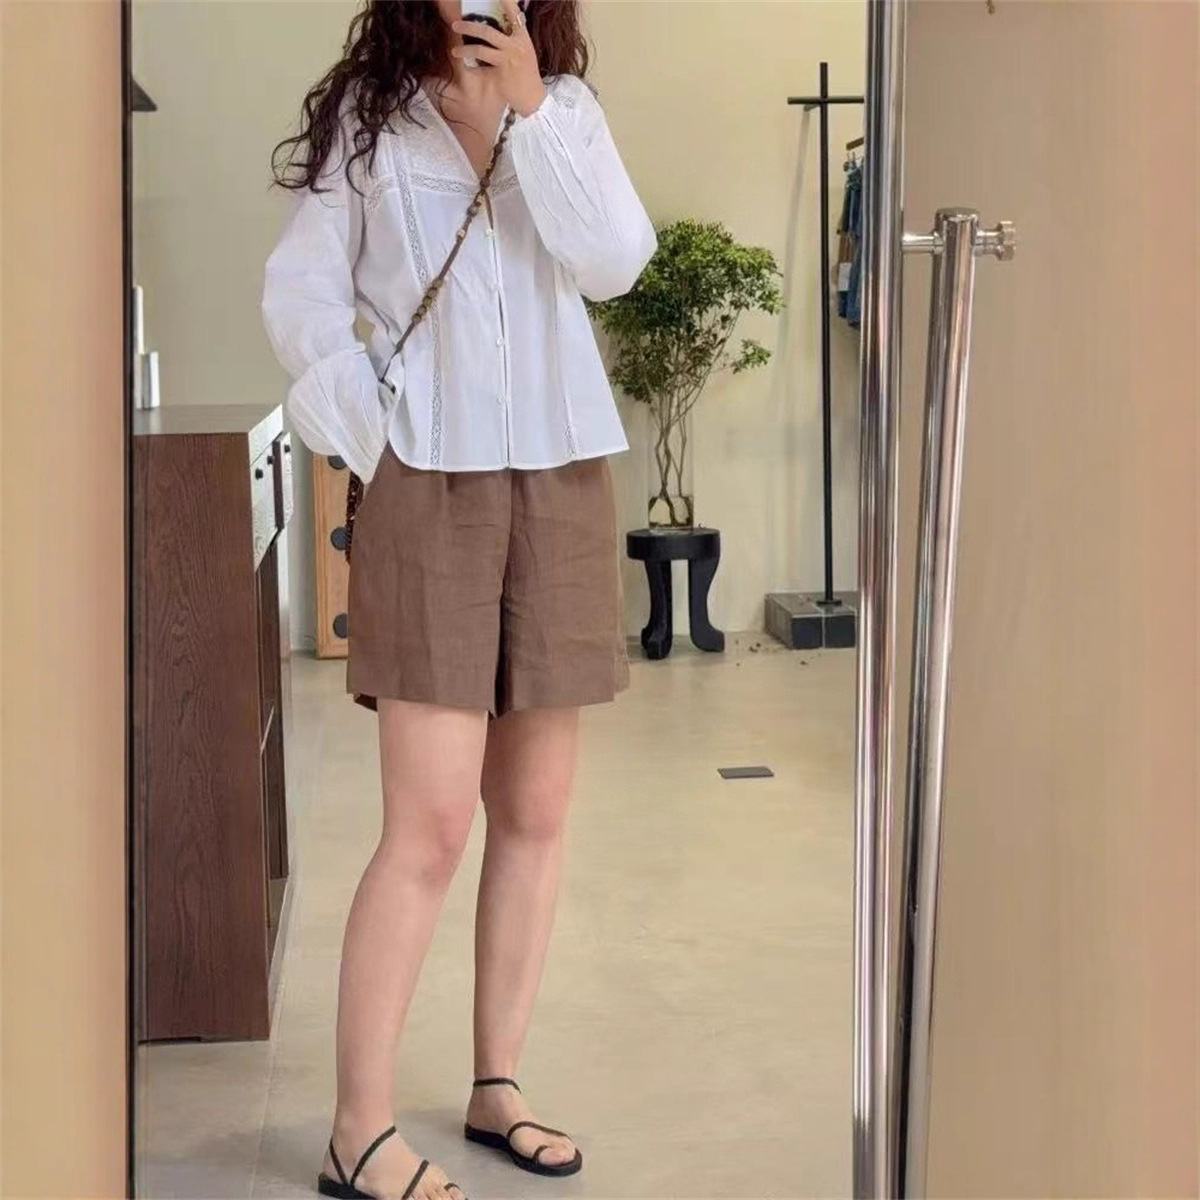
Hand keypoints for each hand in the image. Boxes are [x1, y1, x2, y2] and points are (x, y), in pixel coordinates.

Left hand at [451, 0, 545, 116]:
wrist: (532, 96)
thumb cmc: (526, 73)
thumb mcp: (524, 51)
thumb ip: (512, 38)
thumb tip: (496, 25)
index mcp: (522, 37)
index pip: (514, 14)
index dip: (506, 1)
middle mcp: (515, 46)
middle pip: (488, 31)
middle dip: (469, 26)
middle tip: (455, 24)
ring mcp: (508, 60)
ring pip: (481, 49)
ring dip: (465, 48)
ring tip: (454, 50)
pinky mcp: (501, 74)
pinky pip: (481, 66)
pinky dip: (470, 65)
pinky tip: (463, 63)